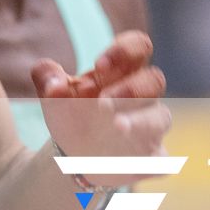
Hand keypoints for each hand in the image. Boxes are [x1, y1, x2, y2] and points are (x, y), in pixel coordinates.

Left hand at [33, 30, 171, 187]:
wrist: (74, 157)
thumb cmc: (72, 114)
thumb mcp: (54, 94)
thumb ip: (47, 78)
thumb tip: (54, 85)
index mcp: (122, 72)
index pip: (138, 46)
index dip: (124, 50)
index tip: (98, 65)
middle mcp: (143, 97)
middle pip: (155, 80)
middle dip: (132, 87)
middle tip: (102, 101)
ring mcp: (150, 128)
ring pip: (161, 117)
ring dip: (140, 121)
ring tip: (117, 126)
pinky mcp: (152, 158)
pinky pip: (162, 159)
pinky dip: (152, 161)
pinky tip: (136, 163)